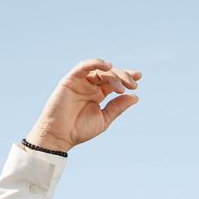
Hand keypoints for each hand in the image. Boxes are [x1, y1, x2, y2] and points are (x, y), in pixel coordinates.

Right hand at [25, 59, 141, 152]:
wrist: (60, 135)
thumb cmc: (79, 130)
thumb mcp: (104, 119)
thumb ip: (117, 107)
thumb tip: (135, 97)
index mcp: (98, 94)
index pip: (114, 81)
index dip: (126, 77)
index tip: (139, 77)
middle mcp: (90, 86)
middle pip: (109, 74)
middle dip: (123, 77)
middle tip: (132, 85)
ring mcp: (80, 82)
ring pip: (99, 70)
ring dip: (112, 75)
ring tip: (121, 86)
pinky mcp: (70, 79)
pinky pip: (83, 66)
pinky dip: (95, 63)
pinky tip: (108, 66)